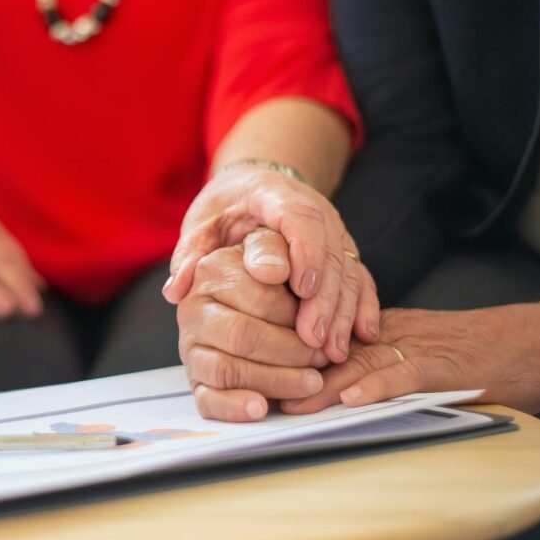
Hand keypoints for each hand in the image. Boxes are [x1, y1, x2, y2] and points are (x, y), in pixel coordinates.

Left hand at [163, 166, 378, 362]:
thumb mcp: (202, 222)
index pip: (299, 218)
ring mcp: (333, 233)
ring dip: (342, 311)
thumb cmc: (225, 208)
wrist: (254, 188)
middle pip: (329, 252)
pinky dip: (362, 307)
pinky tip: (362, 335)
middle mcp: (314, 211)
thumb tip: (178, 289)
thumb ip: (190, 252)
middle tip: (311, 339)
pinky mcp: (342, 253)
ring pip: (347, 270)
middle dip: (324, 299)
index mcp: (275, 195)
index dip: (305, 252)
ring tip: (332, 351)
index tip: (301, 288)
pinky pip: (360, 278)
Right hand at [177, 231, 330, 421]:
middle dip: (291, 352)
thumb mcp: (275, 249)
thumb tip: (274, 271)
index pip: (260, 298)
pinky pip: (207, 399)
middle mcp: (193, 308)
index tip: (323, 328)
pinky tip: (262, 408)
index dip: (298, 317)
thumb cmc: (271, 278)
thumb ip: (273, 250)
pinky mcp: (194, 380)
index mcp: (212, 271)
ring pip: (227, 369)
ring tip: (311, 382)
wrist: (248, 304)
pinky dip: (234, 407)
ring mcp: (190, 346)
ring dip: (275, 380)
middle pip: (243, 335)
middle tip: (323, 359)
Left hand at [281, 289, 539, 415]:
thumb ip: (377, 360)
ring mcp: (418, 347)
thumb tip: (335, 386)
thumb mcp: (416, 350)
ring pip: (361, 363)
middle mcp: (392, 334)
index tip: (258, 374)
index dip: (292, 357)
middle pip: (334, 351)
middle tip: (259, 394)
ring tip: (291, 405)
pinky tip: (352, 401)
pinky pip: (405, 375)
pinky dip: (379, 388)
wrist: (537, 342)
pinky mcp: (445, 366)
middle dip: (295, 374)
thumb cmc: (479, 354)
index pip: (327, 339)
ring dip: (324, 385)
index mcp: (382, 330)